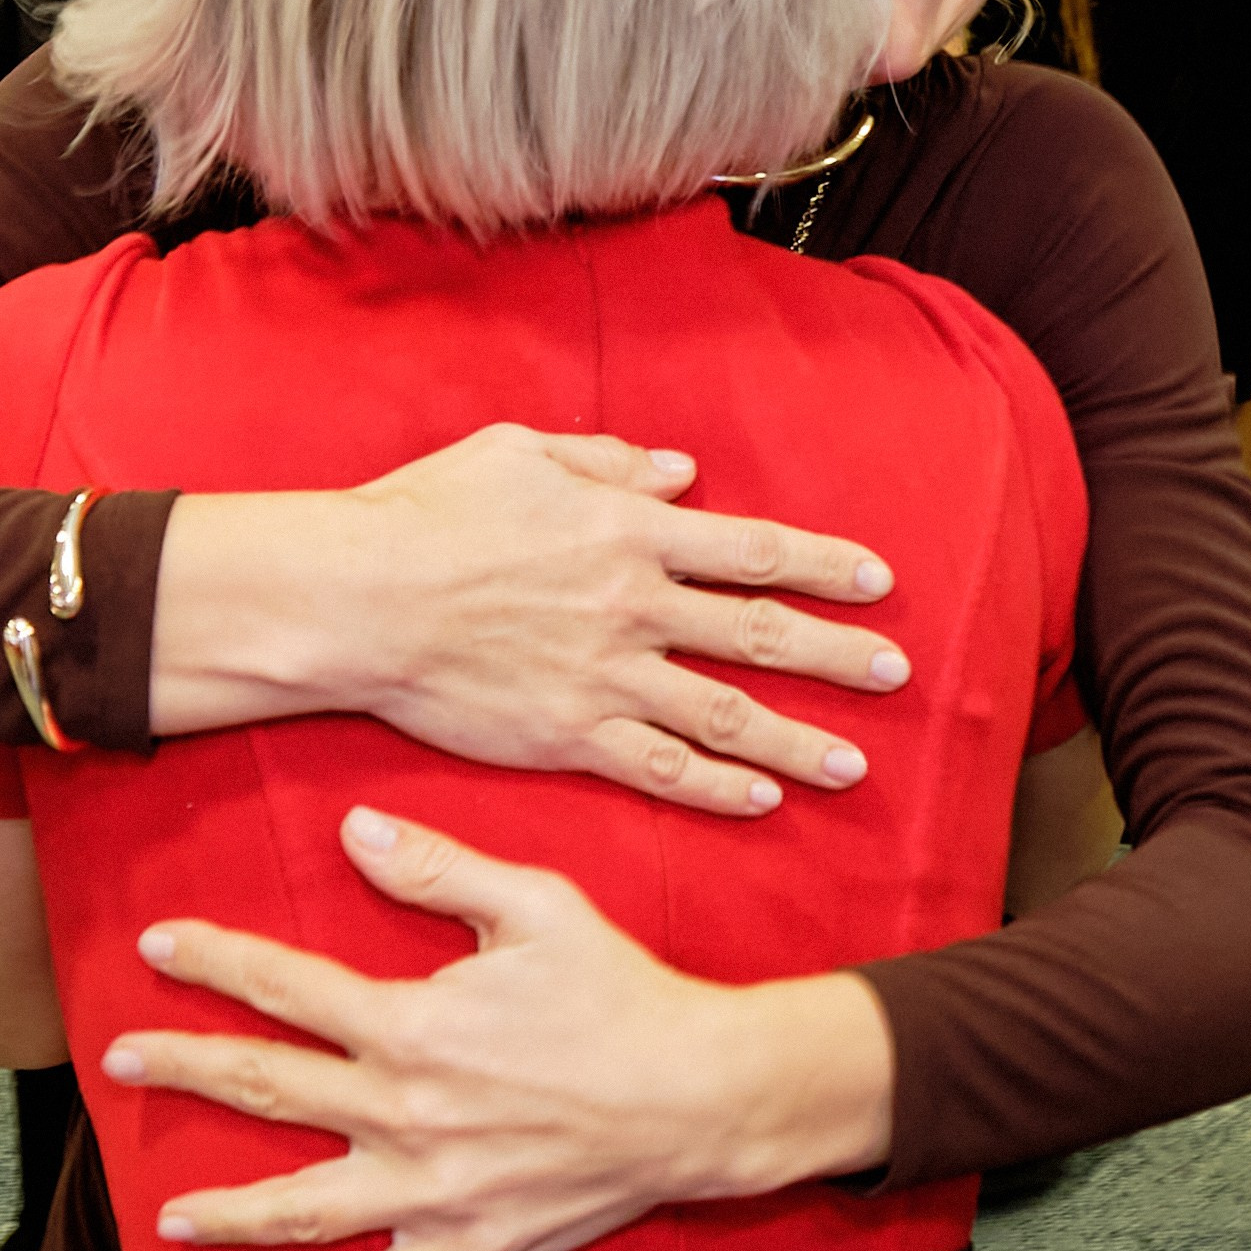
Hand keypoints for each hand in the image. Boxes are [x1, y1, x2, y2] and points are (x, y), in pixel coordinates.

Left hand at [106, 806, 894, 1250]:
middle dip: (186, 1067)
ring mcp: (427, 1192)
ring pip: (298, 1209)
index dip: (215, 962)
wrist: (698, 1095)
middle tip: (120, 1057)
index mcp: (411, 1025)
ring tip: (168, 1214)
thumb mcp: (534, 905)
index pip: (286, 988)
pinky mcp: (463, 1247)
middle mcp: (401, 1113)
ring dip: (225, 1210)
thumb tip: (354, 830)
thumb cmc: (619, 992)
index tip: (157, 947)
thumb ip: (437, 870)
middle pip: (267, 1088)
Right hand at [155, 425, 909, 818]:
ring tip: (856, 761)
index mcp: (628, 533)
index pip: (752, 551)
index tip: (877, 581)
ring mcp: (604, 678)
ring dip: (798, 740)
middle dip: (836, 656)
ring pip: (725, 716)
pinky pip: (659, 768)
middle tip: (896, 672)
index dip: (823, 566)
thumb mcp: (520, 452)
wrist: (355, 598)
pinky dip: (717, 786)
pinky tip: (761, 799)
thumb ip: (609, 461)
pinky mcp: (566, 736)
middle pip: (758, 636)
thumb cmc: (425, 513)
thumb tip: (681, 472)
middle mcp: (633, 608)